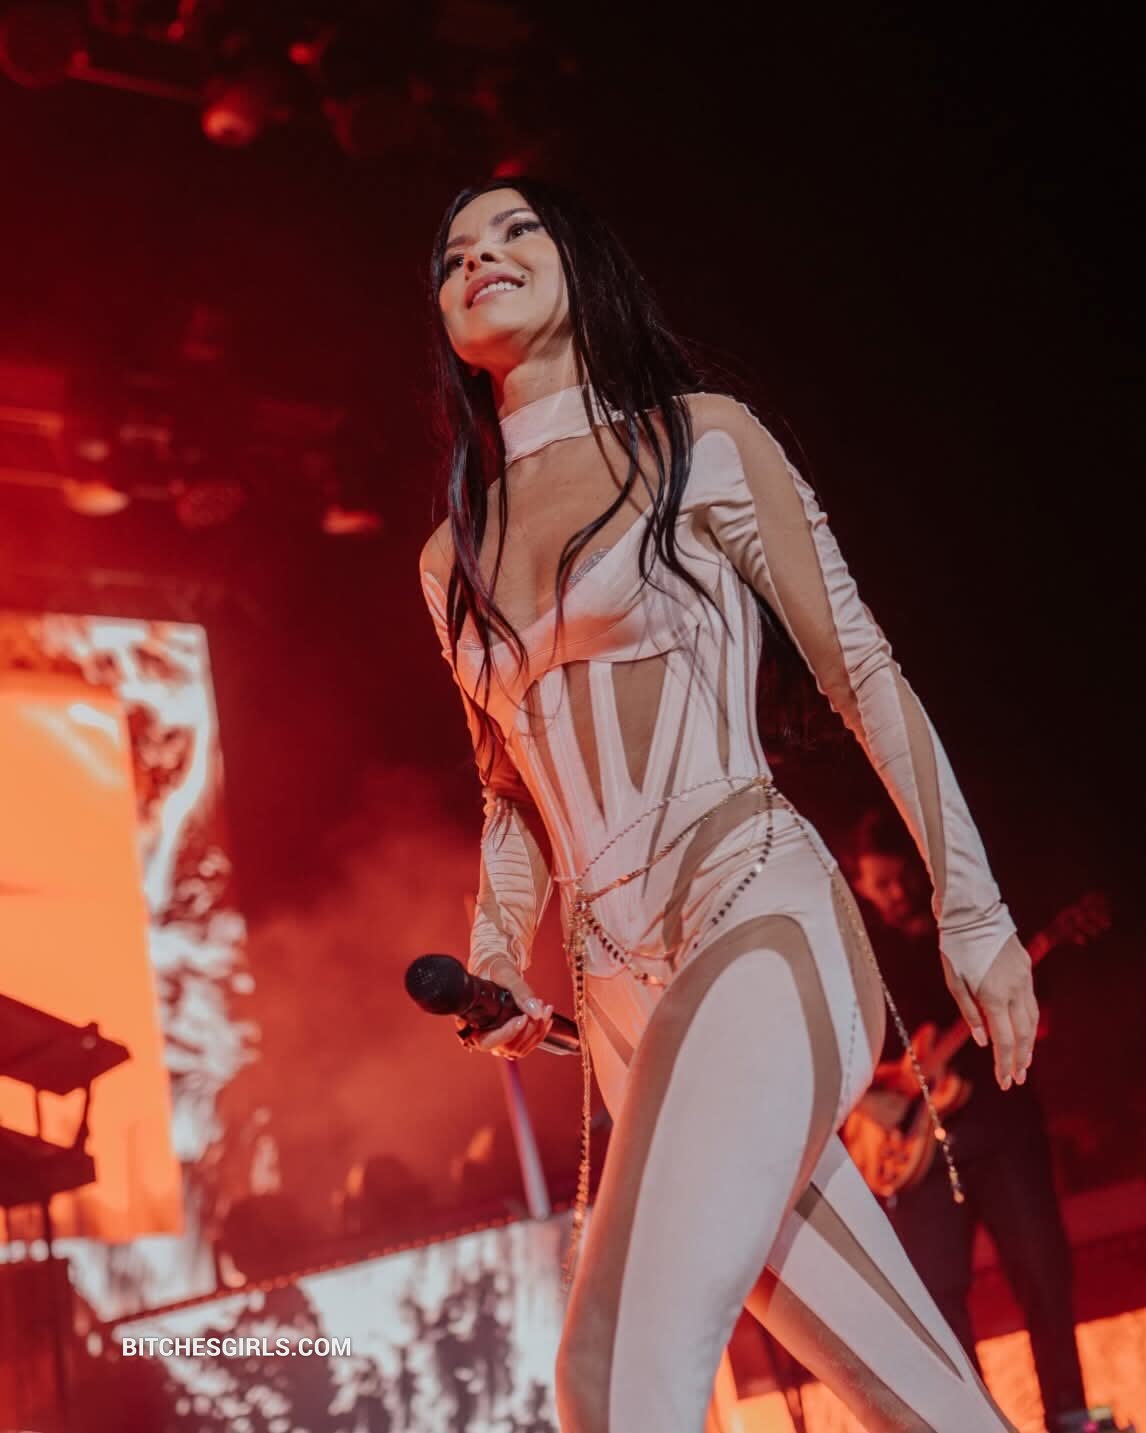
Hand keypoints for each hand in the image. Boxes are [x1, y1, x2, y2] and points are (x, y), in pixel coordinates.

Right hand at [455, 956, 553, 1059]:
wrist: (497, 970)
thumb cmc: (494, 970)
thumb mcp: (505, 974)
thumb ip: (520, 990)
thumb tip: (536, 1011)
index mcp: (470, 1023)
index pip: (487, 1041)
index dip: (507, 1033)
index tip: (522, 1018)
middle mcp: (481, 1036)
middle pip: (507, 1048)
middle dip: (527, 1030)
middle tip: (538, 1008)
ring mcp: (497, 1040)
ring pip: (519, 1049)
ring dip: (537, 1031)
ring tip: (545, 1008)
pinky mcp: (510, 1039)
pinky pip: (526, 1045)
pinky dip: (540, 1032)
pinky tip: (546, 1016)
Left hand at [941, 933, 1037, 1089]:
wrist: (972, 911)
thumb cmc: (955, 947)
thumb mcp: (954, 981)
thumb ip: (970, 1013)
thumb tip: (984, 1042)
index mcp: (993, 995)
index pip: (1004, 1040)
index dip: (1005, 1063)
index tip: (1004, 1083)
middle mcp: (1014, 989)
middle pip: (1023, 1034)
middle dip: (1020, 1059)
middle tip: (1016, 1079)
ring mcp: (1024, 978)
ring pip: (1032, 1019)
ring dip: (1028, 1043)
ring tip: (1024, 1062)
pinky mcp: (1027, 968)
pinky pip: (1031, 1001)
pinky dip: (1029, 1021)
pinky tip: (1025, 1031)